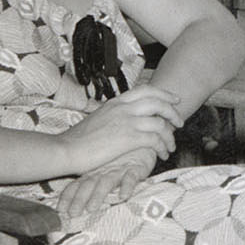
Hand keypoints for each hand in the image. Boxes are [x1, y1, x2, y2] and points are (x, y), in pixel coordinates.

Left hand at [57, 150, 154, 220]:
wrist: (142, 139)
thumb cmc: (121, 155)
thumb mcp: (102, 166)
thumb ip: (88, 181)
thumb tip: (68, 199)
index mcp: (93, 172)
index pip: (77, 185)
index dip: (68, 196)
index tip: (59, 209)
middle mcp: (103, 171)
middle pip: (89, 186)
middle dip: (79, 200)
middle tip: (73, 214)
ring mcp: (120, 170)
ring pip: (107, 183)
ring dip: (98, 195)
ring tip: (92, 208)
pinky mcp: (136, 169)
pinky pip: (131, 178)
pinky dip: (127, 186)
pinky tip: (123, 196)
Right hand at [58, 84, 181, 173]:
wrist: (64, 149)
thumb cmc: (77, 139)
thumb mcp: (98, 118)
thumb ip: (114, 115)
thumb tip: (125, 118)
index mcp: (116, 102)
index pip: (146, 90)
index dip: (164, 94)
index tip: (174, 100)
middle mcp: (123, 109)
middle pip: (159, 102)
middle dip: (173, 112)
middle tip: (180, 122)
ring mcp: (126, 122)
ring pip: (161, 122)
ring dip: (170, 135)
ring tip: (171, 146)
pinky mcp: (128, 138)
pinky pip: (155, 139)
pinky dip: (162, 147)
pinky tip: (161, 154)